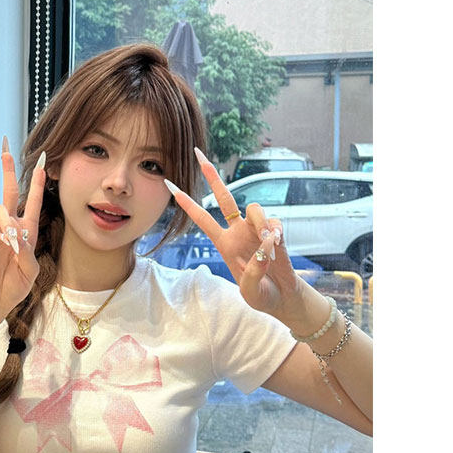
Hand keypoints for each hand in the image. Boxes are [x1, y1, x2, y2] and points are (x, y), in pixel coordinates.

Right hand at [0, 139, 45, 321]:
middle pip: (9, 192)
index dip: (36, 182)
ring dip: (8, 220)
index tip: (42, 163)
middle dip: (8, 171)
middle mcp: (10, 226)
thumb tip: (15, 234)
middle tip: (6, 150)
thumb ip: (27, 251)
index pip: (32, 201)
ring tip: (13, 239)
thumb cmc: (15, 284)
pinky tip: (4, 245)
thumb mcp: (30, 270)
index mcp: (27, 230)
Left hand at [167, 150, 302, 322]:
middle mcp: (237, 231)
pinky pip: (274, 223)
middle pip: (223, 197)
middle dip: (211, 175)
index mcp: (223, 244)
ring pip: (255, 208)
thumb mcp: (250, 292)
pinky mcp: (275, 232)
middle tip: (198, 153)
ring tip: (268, 244)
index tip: (169, 184)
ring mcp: (256, 229)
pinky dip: (276, 233)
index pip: (201, 218)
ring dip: (261, 223)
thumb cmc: (262, 296)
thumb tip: (264, 246)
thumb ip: (252, 272)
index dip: (186, 202)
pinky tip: (277, 247)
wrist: (283, 299)